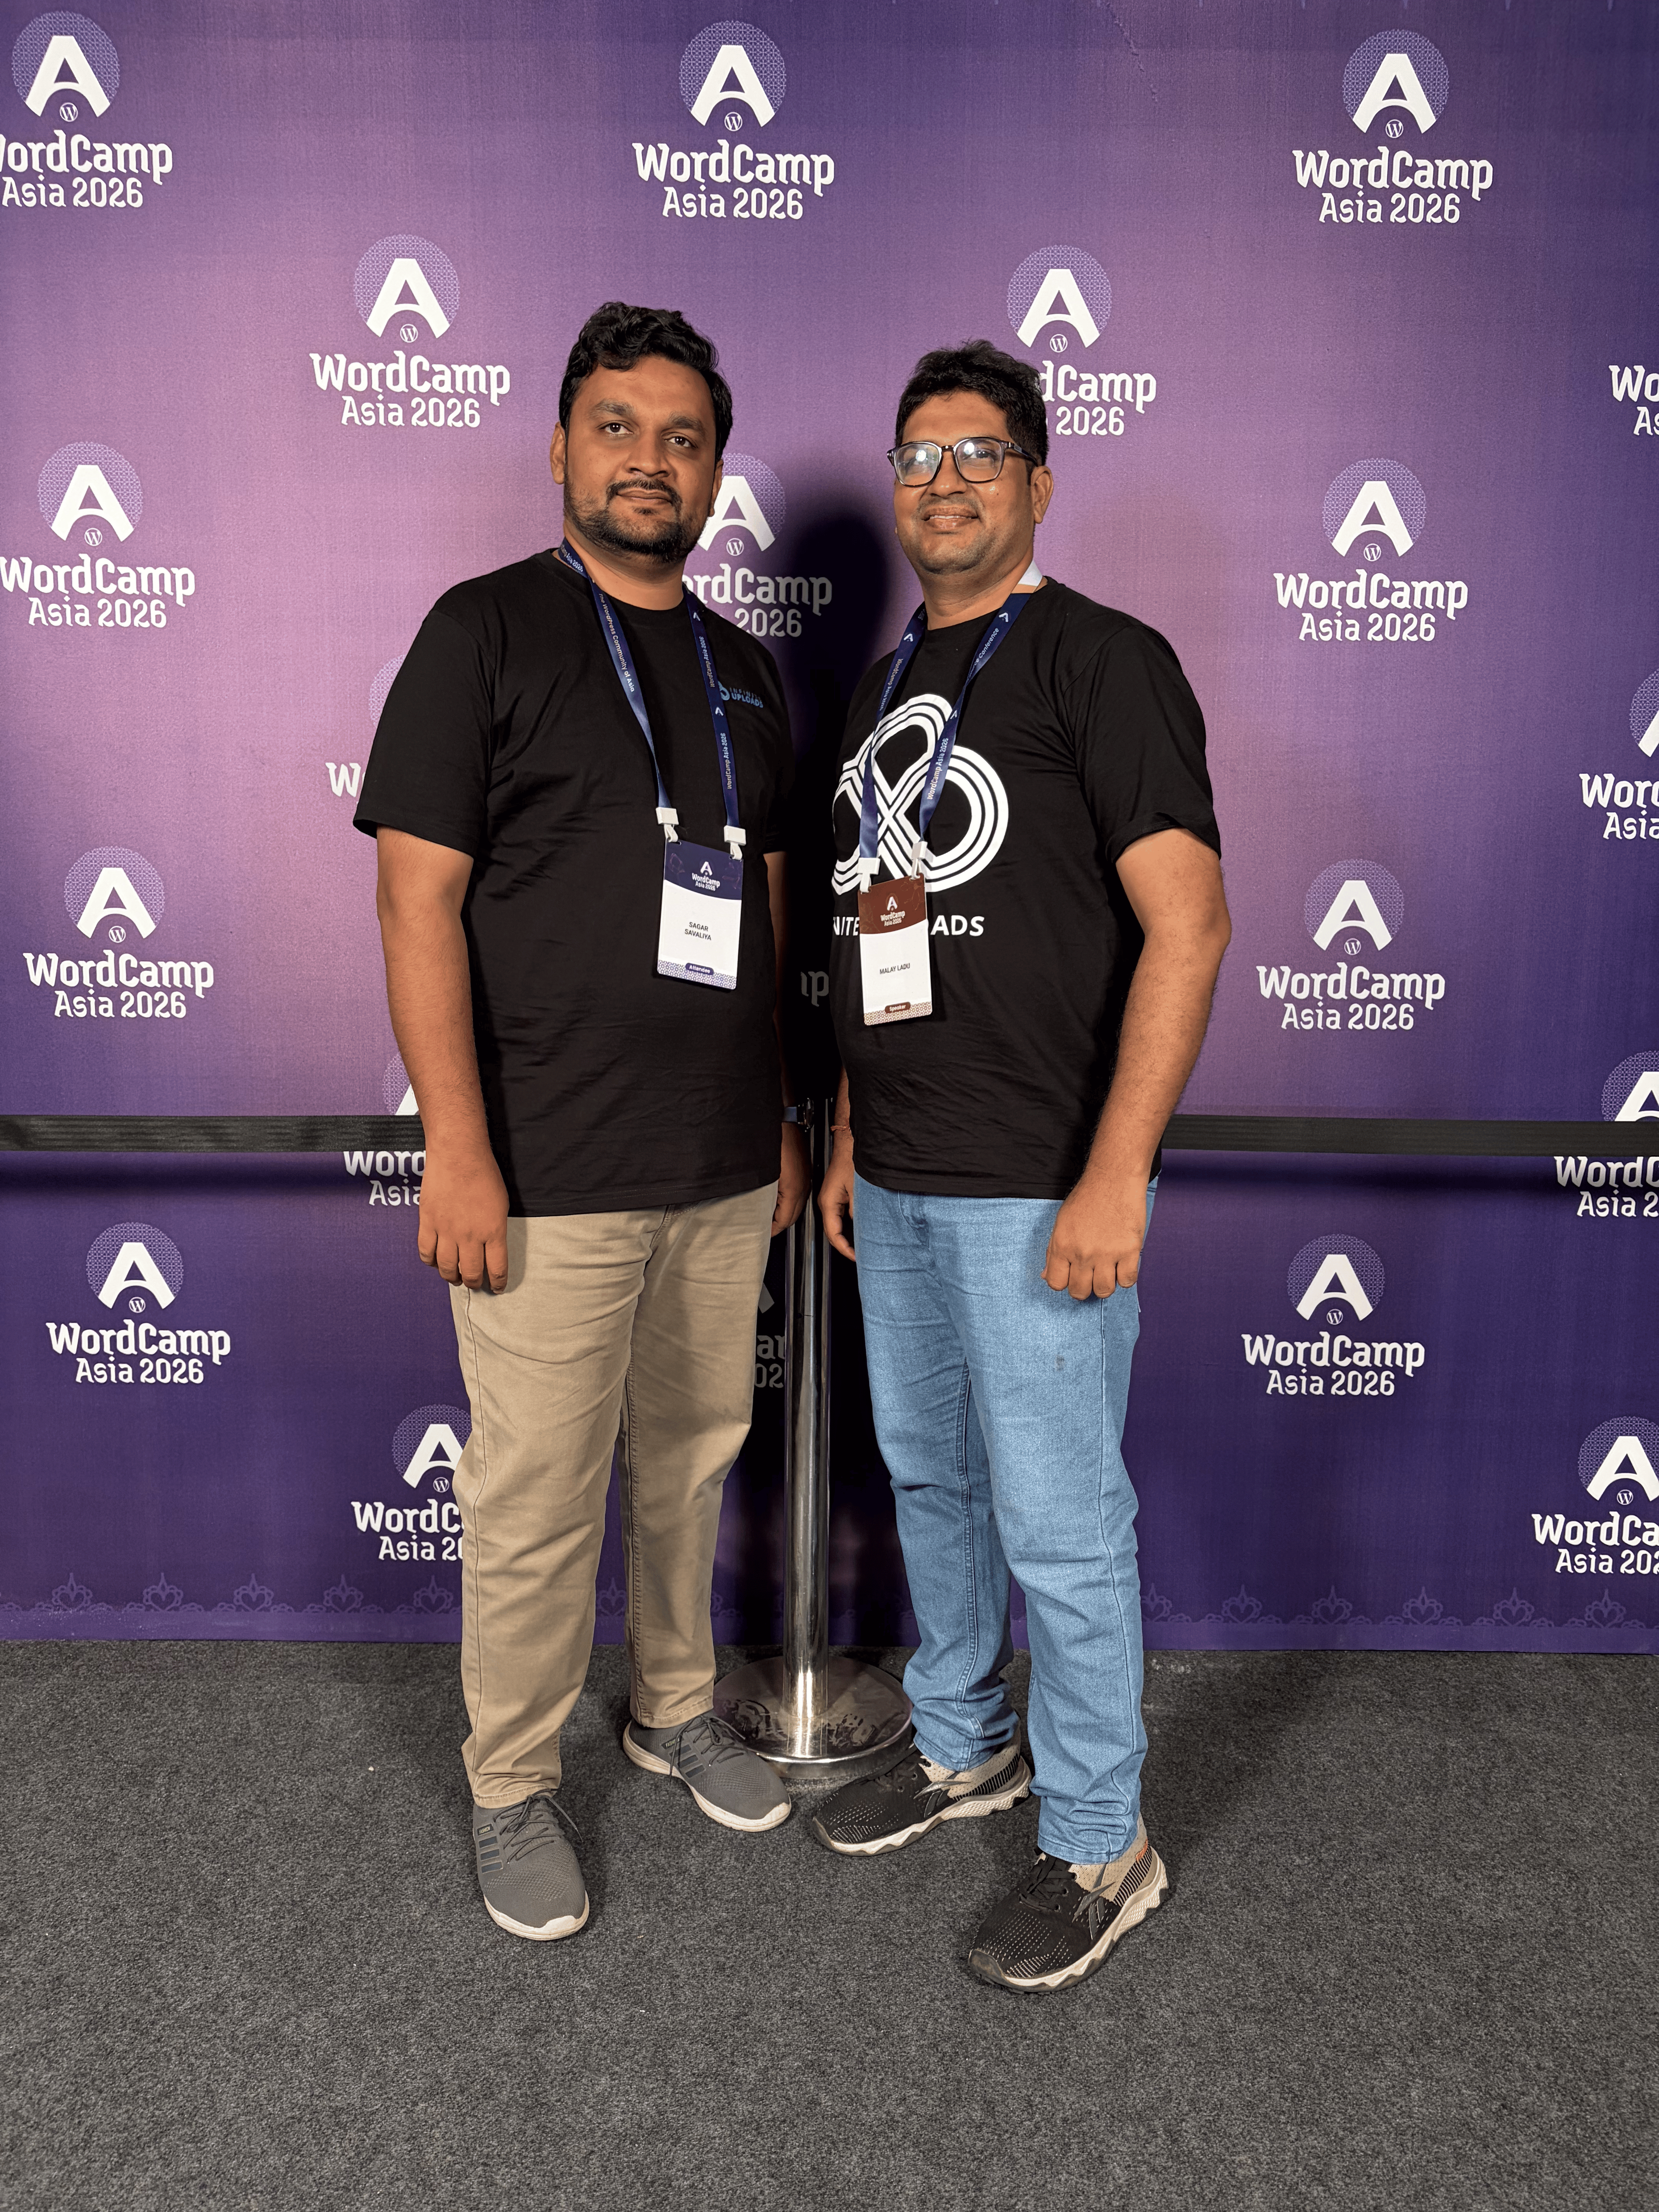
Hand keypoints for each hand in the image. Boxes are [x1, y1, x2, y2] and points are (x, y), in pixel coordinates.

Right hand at [418, 1142, 509, 1291]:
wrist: (459, 1155)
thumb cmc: (484, 1175)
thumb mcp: (501, 1205)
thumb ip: (495, 1229)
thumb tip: (489, 1248)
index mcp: (493, 1231)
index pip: (496, 1268)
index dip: (497, 1283)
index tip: (496, 1288)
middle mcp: (470, 1236)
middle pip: (470, 1273)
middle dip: (473, 1283)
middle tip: (474, 1283)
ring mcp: (446, 1231)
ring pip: (446, 1267)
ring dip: (451, 1277)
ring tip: (454, 1277)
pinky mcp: (427, 1223)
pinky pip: (425, 1252)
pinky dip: (430, 1261)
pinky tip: (435, 1261)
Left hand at [773, 1122, 809, 1235]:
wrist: (785, 1117)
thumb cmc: (775, 1139)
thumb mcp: (764, 1172)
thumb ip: (763, 1195)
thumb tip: (757, 1210)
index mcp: (794, 1188)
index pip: (785, 1220)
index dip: (773, 1229)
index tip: (763, 1233)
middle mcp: (802, 1185)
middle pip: (793, 1215)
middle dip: (779, 1224)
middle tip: (765, 1229)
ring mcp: (805, 1177)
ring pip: (796, 1205)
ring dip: (783, 1213)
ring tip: (768, 1217)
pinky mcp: (803, 1170)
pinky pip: (797, 1193)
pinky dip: (787, 1201)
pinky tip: (774, 1199)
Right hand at [819, 1137, 856, 1260]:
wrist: (848, 1144)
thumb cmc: (851, 1161)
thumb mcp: (858, 1190)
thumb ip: (857, 1211)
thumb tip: (861, 1228)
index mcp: (828, 1203)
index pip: (833, 1234)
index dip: (844, 1248)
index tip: (855, 1256)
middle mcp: (825, 1203)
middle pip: (832, 1233)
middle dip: (844, 1246)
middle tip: (858, 1256)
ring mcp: (829, 1200)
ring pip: (835, 1226)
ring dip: (846, 1238)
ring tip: (859, 1248)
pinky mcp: (835, 1196)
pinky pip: (839, 1217)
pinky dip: (847, 1228)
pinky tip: (857, 1231)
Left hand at [1042, 1173, 1145, 1301]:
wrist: (1113, 1179)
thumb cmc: (1087, 1198)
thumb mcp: (1061, 1223)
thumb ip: (1053, 1252)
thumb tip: (1046, 1276)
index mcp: (1062, 1245)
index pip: (1056, 1283)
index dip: (1063, 1282)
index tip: (1071, 1275)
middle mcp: (1082, 1253)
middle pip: (1079, 1291)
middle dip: (1083, 1287)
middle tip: (1090, 1274)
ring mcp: (1107, 1253)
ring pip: (1103, 1291)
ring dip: (1105, 1284)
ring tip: (1107, 1270)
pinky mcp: (1130, 1250)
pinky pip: (1127, 1281)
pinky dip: (1125, 1277)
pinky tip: (1122, 1265)